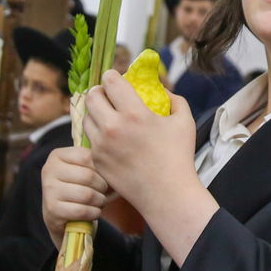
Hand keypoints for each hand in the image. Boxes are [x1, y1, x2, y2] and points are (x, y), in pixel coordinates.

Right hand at [42, 146, 109, 246]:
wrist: (62, 217)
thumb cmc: (79, 187)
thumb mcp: (85, 169)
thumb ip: (96, 160)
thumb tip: (115, 156)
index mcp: (57, 156)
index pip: (87, 156)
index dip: (101, 168)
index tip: (103, 175)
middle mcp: (49, 170)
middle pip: (88, 176)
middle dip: (102, 187)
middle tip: (103, 191)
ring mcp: (48, 190)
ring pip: (87, 194)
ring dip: (100, 201)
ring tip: (99, 201)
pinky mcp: (52, 209)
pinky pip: (82, 211)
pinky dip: (94, 213)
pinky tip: (94, 212)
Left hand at [82, 71, 198, 212]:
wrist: (167, 194)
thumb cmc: (179, 157)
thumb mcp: (184, 121)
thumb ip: (173, 99)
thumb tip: (159, 89)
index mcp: (134, 113)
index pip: (110, 81)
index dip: (112, 76)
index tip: (115, 78)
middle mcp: (112, 127)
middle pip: (91, 96)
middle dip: (99, 91)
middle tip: (107, 95)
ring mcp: (101, 145)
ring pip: (86, 118)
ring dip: (95, 113)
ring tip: (107, 116)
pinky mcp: (97, 160)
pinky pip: (90, 139)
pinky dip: (97, 134)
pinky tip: (110, 137)